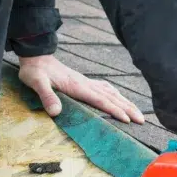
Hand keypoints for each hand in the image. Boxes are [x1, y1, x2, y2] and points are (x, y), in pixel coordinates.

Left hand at [18, 54, 144, 124]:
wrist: (35, 56)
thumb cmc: (35, 71)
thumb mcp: (36, 83)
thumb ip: (47, 96)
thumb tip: (56, 112)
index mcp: (78, 86)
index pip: (101, 100)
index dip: (115, 110)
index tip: (128, 120)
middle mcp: (86, 84)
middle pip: (112, 97)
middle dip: (128, 109)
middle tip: (142, 120)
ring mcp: (86, 82)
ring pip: (112, 93)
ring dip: (126, 103)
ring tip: (138, 113)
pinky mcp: (83, 82)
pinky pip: (105, 88)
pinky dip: (116, 94)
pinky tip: (119, 98)